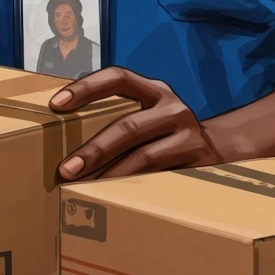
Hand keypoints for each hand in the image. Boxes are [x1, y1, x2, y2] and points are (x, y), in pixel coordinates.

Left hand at [50, 67, 220, 179]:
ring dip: (110, 175)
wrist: (218, 150)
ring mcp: (187, 132)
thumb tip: (64, 134)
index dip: (85, 87)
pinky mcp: (197, 160)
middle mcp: (171, 105)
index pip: (117, 77)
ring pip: (142, 155)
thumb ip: (119, 117)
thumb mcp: (148, 116)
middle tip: (66, 170)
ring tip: (85, 189)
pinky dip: (134, 187)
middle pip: (128, 125)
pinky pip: (159, 176)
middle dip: (94, 149)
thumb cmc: (166, 135)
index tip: (55, 104)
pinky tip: (115, 197)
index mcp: (154, 89)